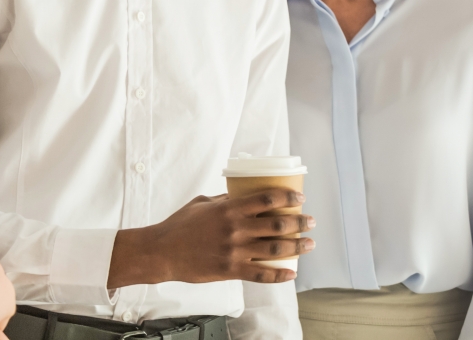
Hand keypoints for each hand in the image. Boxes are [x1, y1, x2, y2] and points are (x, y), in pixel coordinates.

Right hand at [108, 189, 314, 287]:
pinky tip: (291, 273)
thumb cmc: (179, 225)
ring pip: (274, 249)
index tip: (299, 198)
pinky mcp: (230, 270)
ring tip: (309, 244)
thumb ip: (224, 201)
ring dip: (296, 246)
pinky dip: (279, 275)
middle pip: (276, 225)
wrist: (162, 252)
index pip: (266, 199)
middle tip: (310, 221)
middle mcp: (235, 229)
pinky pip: (261, 274)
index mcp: (228, 208)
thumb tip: (242, 196)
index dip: (287, 197)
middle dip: (299, 223)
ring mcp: (234, 251)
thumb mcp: (202, 203)